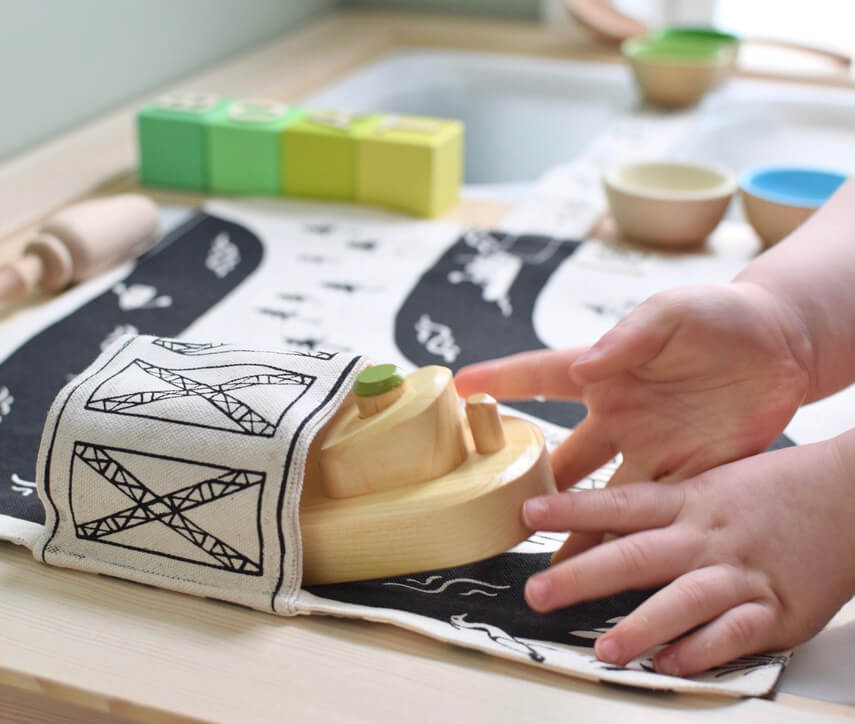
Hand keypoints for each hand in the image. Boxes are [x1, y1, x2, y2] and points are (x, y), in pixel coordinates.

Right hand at [456, 281, 811, 557]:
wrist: (781, 347)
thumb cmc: (717, 315)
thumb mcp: (670, 312)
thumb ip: (627, 337)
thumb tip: (585, 369)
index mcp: (605, 370)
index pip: (541, 375)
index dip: (500, 381)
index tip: (457, 388)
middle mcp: (618, 416)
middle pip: (564, 459)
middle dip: (531, 489)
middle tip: (497, 518)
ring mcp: (652, 449)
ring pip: (604, 499)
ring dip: (578, 532)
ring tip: (551, 571)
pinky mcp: (690, 474)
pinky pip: (655, 511)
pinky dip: (634, 540)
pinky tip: (615, 569)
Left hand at [520, 434, 854, 676]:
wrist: (850, 495)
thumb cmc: (775, 489)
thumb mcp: (710, 483)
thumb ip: (660, 506)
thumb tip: (601, 522)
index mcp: (689, 500)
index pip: (619, 504)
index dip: (571, 509)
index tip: (529, 514)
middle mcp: (707, 535)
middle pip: (636, 555)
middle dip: (582, 576)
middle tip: (539, 593)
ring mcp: (740, 572)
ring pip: (684, 599)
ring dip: (641, 625)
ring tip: (604, 648)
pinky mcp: (776, 608)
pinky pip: (735, 633)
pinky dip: (703, 649)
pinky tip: (671, 663)